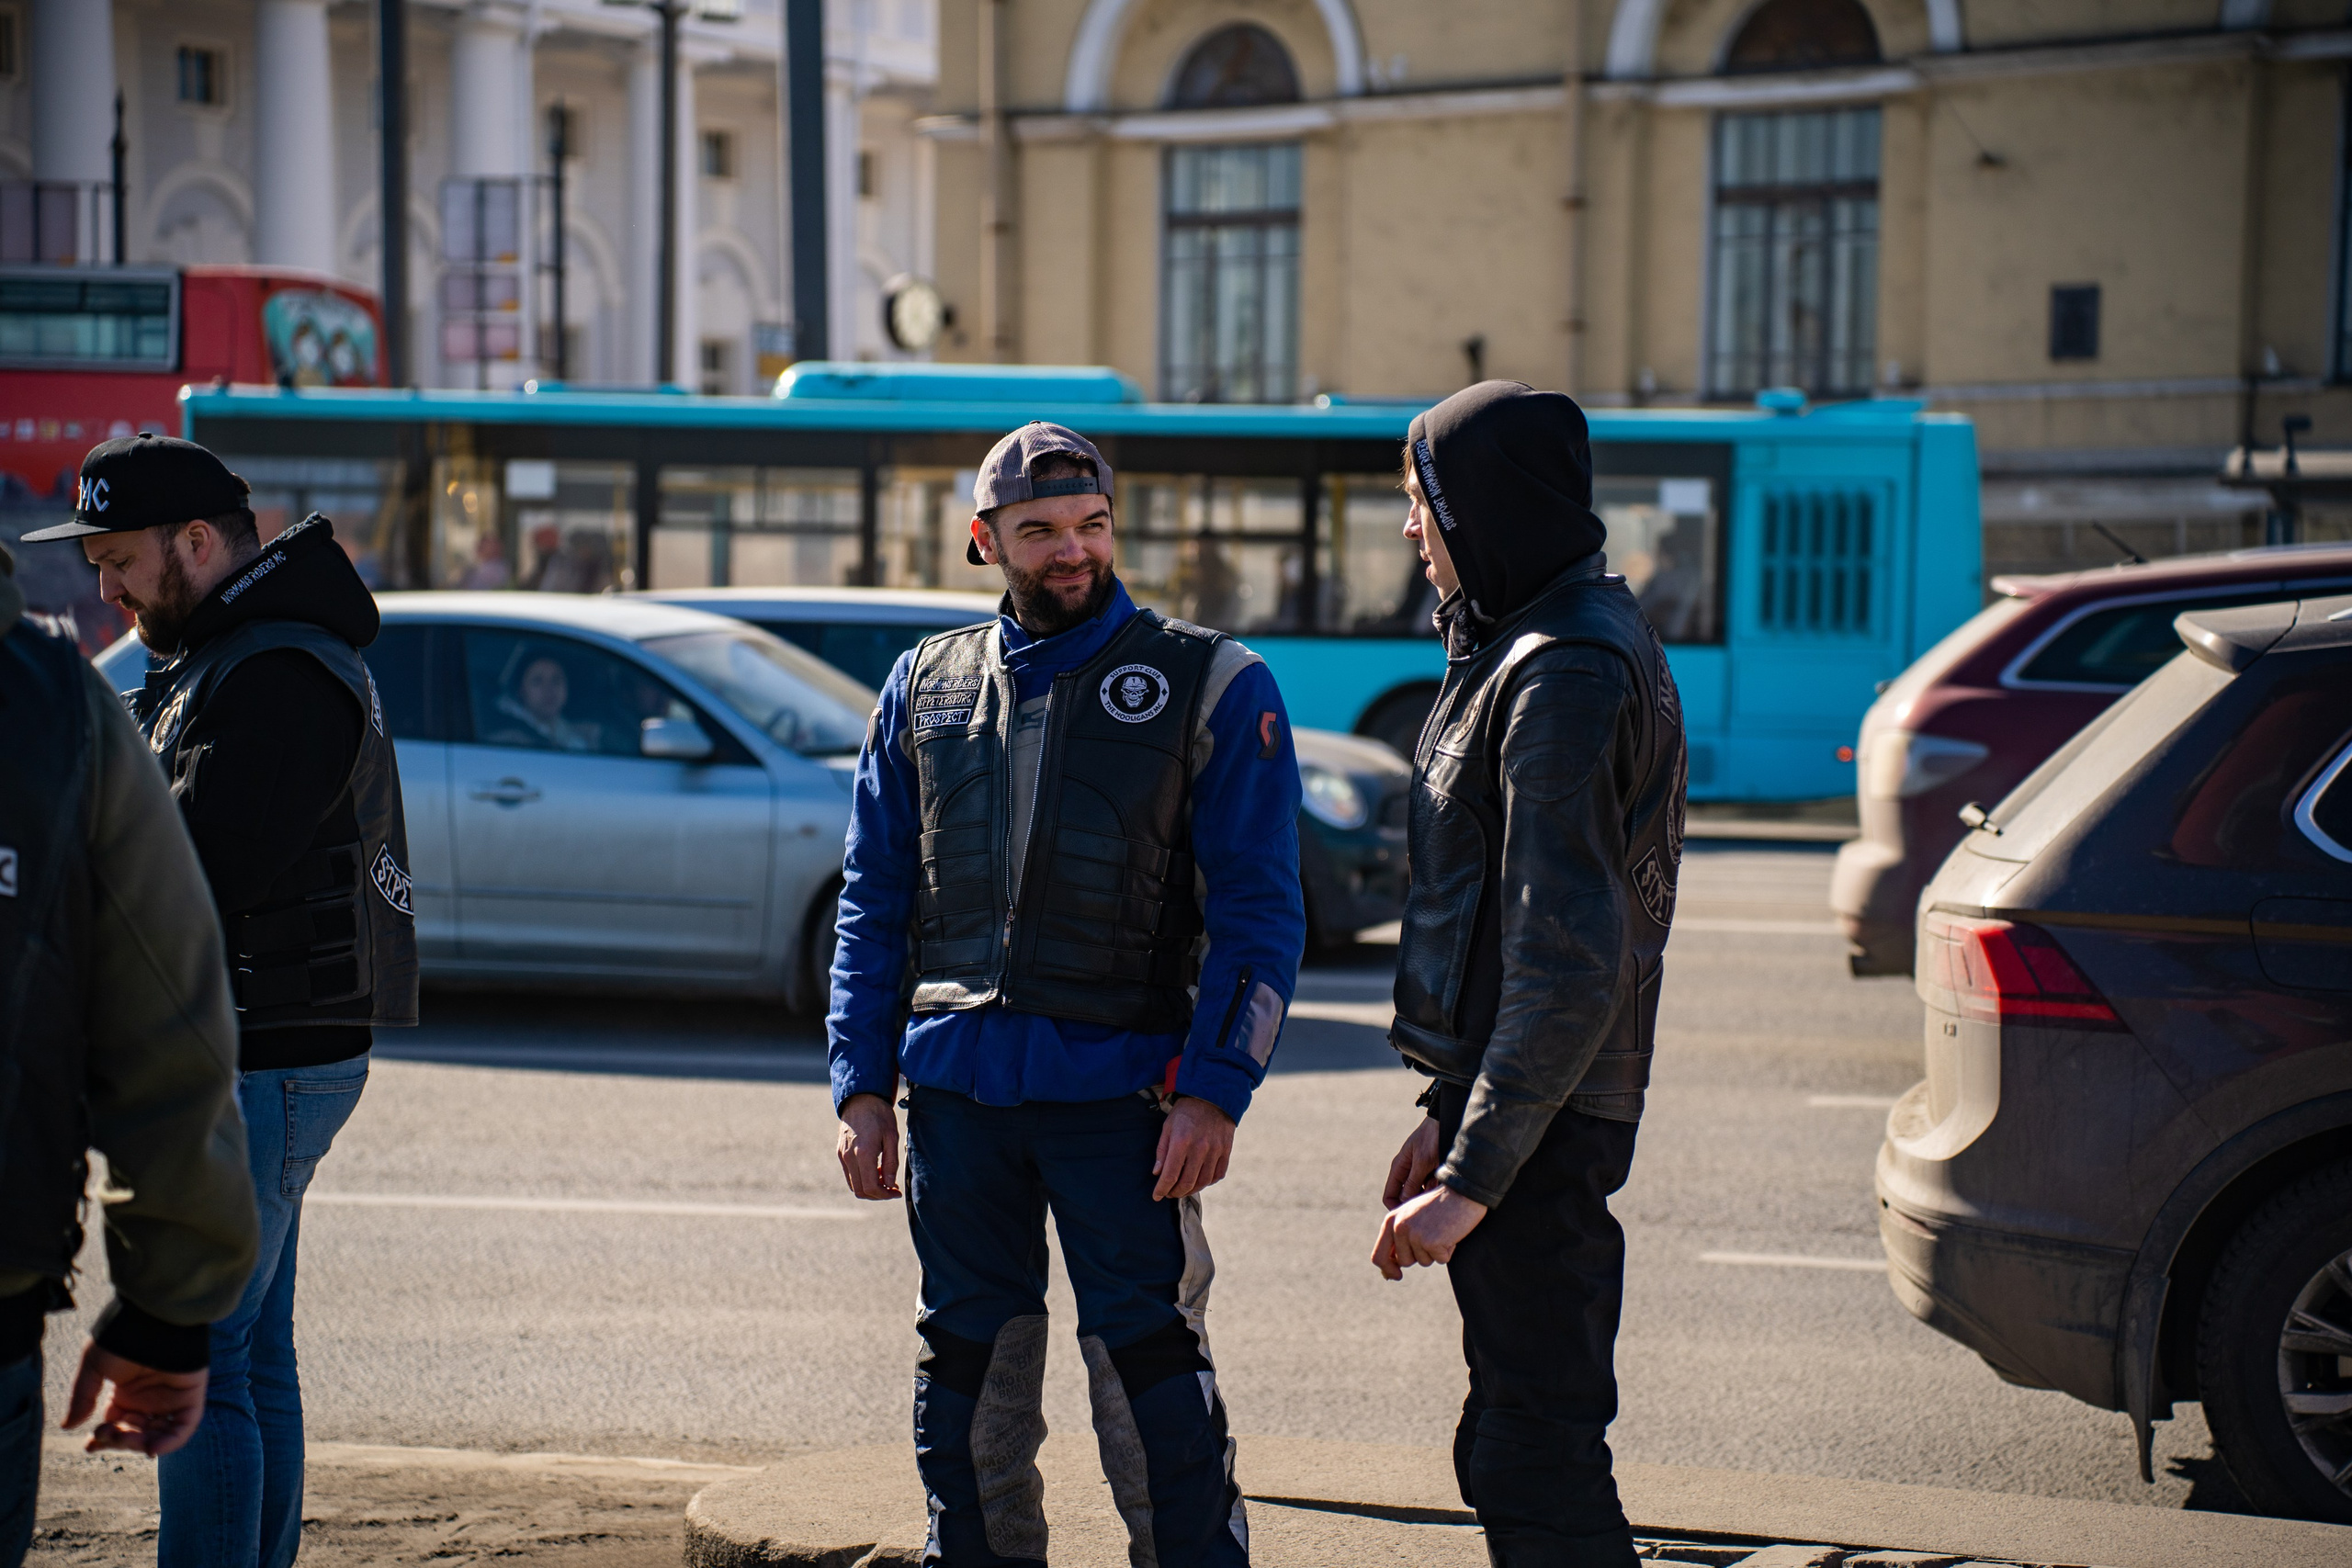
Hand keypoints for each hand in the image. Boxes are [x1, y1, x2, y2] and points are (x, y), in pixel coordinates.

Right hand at [63, 1340, 207, 1455]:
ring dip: (138, 1443)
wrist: (153, 1319)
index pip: (116, 1425)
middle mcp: (148, 1398)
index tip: (89, 1445)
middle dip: (117, 1440)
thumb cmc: (123, 1338)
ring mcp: (169, 1399)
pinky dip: (170, 1442)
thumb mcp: (94, 1367)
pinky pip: (183, 1428)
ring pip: (156, 1434)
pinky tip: (150, 1448)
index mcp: (126, 1393)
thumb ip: (82, 1397)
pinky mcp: (191, 1396)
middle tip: (104, 1433)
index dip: (103, 1439)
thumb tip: (68, 1426)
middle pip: (135, 1433)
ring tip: (121, 1436)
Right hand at [836, 1092, 901, 1199]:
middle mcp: (849, 1157)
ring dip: (870, 1187)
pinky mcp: (840, 1153)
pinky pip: (850, 1175)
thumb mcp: (891, 1136)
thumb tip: (890, 1184)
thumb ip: (891, 1163)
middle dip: (878, 1194)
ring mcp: (842, 1156)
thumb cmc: (879, 1115)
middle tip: (892, 1188)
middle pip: (861, 1191)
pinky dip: (862, 1179)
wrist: (860, 1099)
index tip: (897, 1192)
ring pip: (854, 1185)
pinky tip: (875, 1169)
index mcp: (863, 1153)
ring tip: (884, 1176)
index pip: (871, 1187)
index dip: (885, 1195)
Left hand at [1153, 1096, 1234, 1201]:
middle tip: (1169, 1193)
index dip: (1162, 1189)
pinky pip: (1218, 1174)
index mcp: (1181, 1141)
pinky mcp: (1226, 1150)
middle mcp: (1199, 1148)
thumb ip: (1162, 1150)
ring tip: (1183, 1189)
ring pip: (1203, 1181)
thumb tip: (1157, 1173)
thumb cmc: (1186, 1111)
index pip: (1170, 1175)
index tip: (1156, 1196)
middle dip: (1175, 1192)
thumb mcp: (1168, 1126)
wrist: (1212, 1095)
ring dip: (1191, 1190)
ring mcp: (1215, 1150)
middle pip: (1187, 1182)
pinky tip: (1200, 1180)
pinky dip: (1208, 1182)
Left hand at [1371, 1184, 1488, 1280]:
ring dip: (1435, 1251)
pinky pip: (1441, 1259)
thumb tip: (1389, 1273)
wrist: (1462, 1192)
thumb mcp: (1412, 1217)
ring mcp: (1415, 1235)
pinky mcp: (1432, 1242)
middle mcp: (1399, 1227)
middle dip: (1420, 1255)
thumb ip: (1399, 1239)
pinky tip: (1451, 1232)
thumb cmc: (1439, 1205)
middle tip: (1432, 1235)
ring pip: (1424, 1261)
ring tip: (1442, 1230)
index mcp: (1391, 1220)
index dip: (1387, 1269)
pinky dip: (1449, 1250)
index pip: (1378, 1255)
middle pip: (1404, 1261)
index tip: (1396, 1276)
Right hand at [1383, 1116, 1442, 1208]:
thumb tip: (1403, 1203)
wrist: (1447, 1122)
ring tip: (1440, 1187)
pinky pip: (1432, 1188)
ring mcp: (1420, 1173)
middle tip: (1430, 1203)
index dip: (1396, 1208)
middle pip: (1406, 1197)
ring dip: (1429, 1195)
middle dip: (1417, 1202)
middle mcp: (1407, 1173)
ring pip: (1421, 1194)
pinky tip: (1446, 1183)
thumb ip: (1412, 1182)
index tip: (1410, 1215)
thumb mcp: (1422, 1161)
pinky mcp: (1433, 1173)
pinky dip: (1437, 1188)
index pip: (1389, 1196)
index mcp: (1399, 1168)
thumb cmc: (1431, 1138)